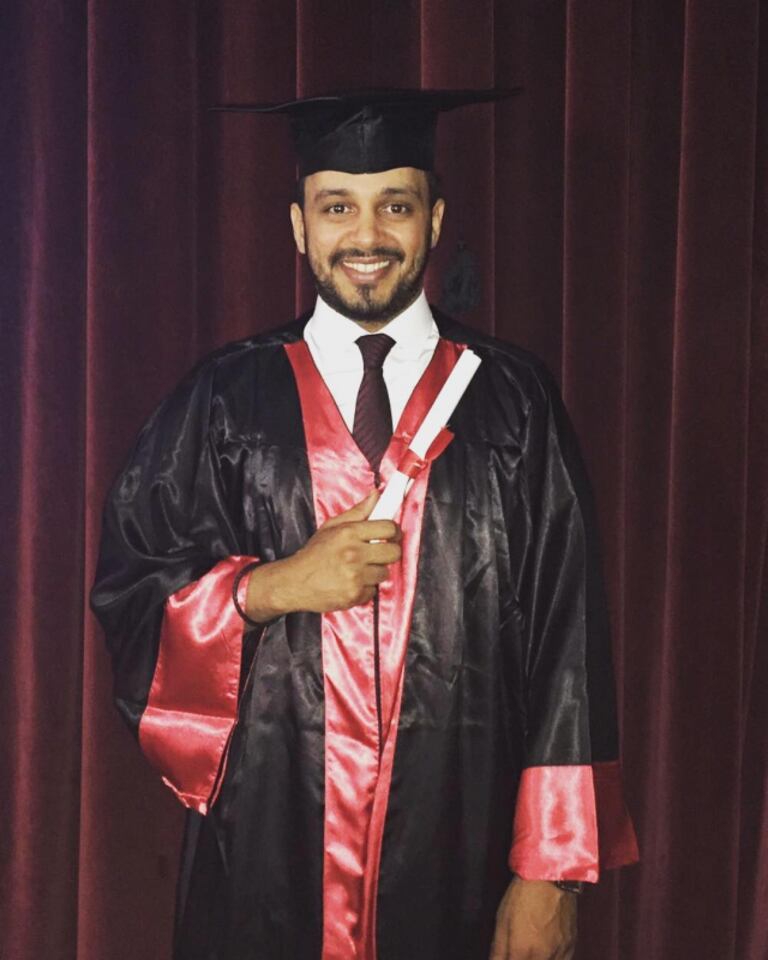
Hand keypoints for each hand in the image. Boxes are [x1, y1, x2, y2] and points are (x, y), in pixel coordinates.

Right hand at [245, 490, 401, 619]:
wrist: (294, 582)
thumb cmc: (314, 553)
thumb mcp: (332, 527)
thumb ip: (357, 511)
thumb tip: (377, 495)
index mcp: (349, 533)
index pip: (389, 528)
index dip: (394, 532)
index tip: (391, 535)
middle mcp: (354, 554)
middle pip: (394, 552)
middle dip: (389, 552)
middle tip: (379, 553)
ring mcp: (355, 576)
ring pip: (384, 572)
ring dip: (375, 572)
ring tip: (359, 569)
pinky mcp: (355, 595)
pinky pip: (373, 590)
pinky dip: (365, 588)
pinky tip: (351, 583)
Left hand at [490, 877, 576, 959]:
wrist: (549, 877)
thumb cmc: (524, 894)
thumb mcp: (502, 920)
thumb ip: (498, 949)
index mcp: (522, 951)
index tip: (509, 956)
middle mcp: (543, 956)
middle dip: (524, 959)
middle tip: (520, 952)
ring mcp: (559, 951)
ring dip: (538, 959)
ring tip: (532, 951)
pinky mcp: (571, 944)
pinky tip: (547, 953)